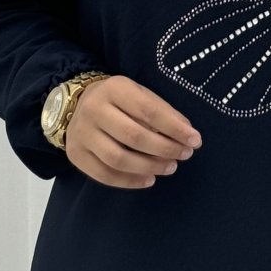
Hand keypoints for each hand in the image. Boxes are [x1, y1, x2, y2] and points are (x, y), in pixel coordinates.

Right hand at [64, 75, 201, 187]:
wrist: (76, 105)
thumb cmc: (119, 101)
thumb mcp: (140, 95)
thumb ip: (163, 112)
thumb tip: (189, 135)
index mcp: (114, 88)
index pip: (148, 111)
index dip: (174, 128)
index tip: (195, 140)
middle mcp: (94, 109)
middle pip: (134, 136)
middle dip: (164, 149)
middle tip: (184, 155)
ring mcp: (81, 133)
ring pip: (118, 159)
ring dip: (149, 167)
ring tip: (169, 168)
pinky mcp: (75, 154)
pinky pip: (104, 175)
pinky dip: (130, 181)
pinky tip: (149, 179)